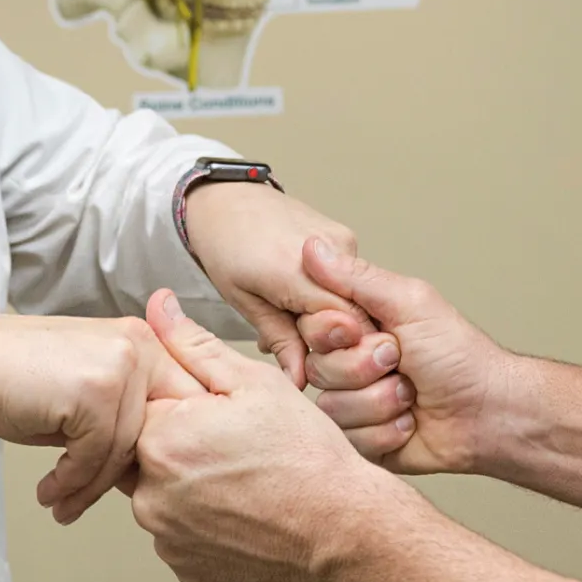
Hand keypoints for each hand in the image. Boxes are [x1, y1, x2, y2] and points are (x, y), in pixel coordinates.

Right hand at [0, 309, 199, 523]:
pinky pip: (94, 457)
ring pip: (124, 451)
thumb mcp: (86, 388)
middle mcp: (139, 347)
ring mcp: (120, 367)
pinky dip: (69, 482)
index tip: (142, 483)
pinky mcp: (95, 392)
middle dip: (130, 475)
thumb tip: (153, 462)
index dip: (165, 449)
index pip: (181, 404)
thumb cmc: (16, 378)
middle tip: (98, 497)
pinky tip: (49, 489)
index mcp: (144, 341)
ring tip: (64, 503)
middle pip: (158, 432)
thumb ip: (125, 413)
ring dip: (90, 487)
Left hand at [131, 290, 395, 581]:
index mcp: (159, 439)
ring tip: (250, 481)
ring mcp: (167, 539)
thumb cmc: (307, 456)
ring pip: (166, 495)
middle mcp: (149, 495)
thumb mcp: (256, 383)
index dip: (189, 403)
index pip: (149, 406)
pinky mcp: (187, 569)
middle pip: (151, 453)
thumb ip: (195, 344)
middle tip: (243, 449)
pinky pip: (184, 534)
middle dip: (187, 444)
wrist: (345, 533)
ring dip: (194, 485)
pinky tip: (248, 512)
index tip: (225, 416)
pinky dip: (208, 522)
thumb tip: (157, 307)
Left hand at [180, 182, 387, 384]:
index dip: (336, 351)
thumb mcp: (244, 301)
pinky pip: (349, 281)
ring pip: (355, 299)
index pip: (345, 326)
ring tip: (293, 318)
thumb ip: (279, 339)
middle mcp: (332, 250)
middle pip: (355, 314)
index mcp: (299, 269)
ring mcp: (344, 240)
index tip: (316, 362)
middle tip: (298, 345)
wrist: (226, 200)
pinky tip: (302, 299)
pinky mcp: (347, 237)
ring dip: (331, 318)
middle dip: (334, 339)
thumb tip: (302, 381)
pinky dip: (331, 298)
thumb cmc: (226, 246)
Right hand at [293, 239, 528, 474]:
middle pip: (319, 369)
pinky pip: (350, 439)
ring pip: (332, 408)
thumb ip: (357, 279)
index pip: (311, 327)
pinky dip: (386, 431)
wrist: (488, 414)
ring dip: (380, 403)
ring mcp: (357, 403)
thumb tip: (313, 246)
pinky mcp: (364, 440)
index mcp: (360, 327)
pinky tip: (409, 422)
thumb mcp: (409, 305)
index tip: (364, 331)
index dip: (332, 334)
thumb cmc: (459, 356)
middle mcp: (353, 363)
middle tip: (400, 363)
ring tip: (410, 396)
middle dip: (363, 369)